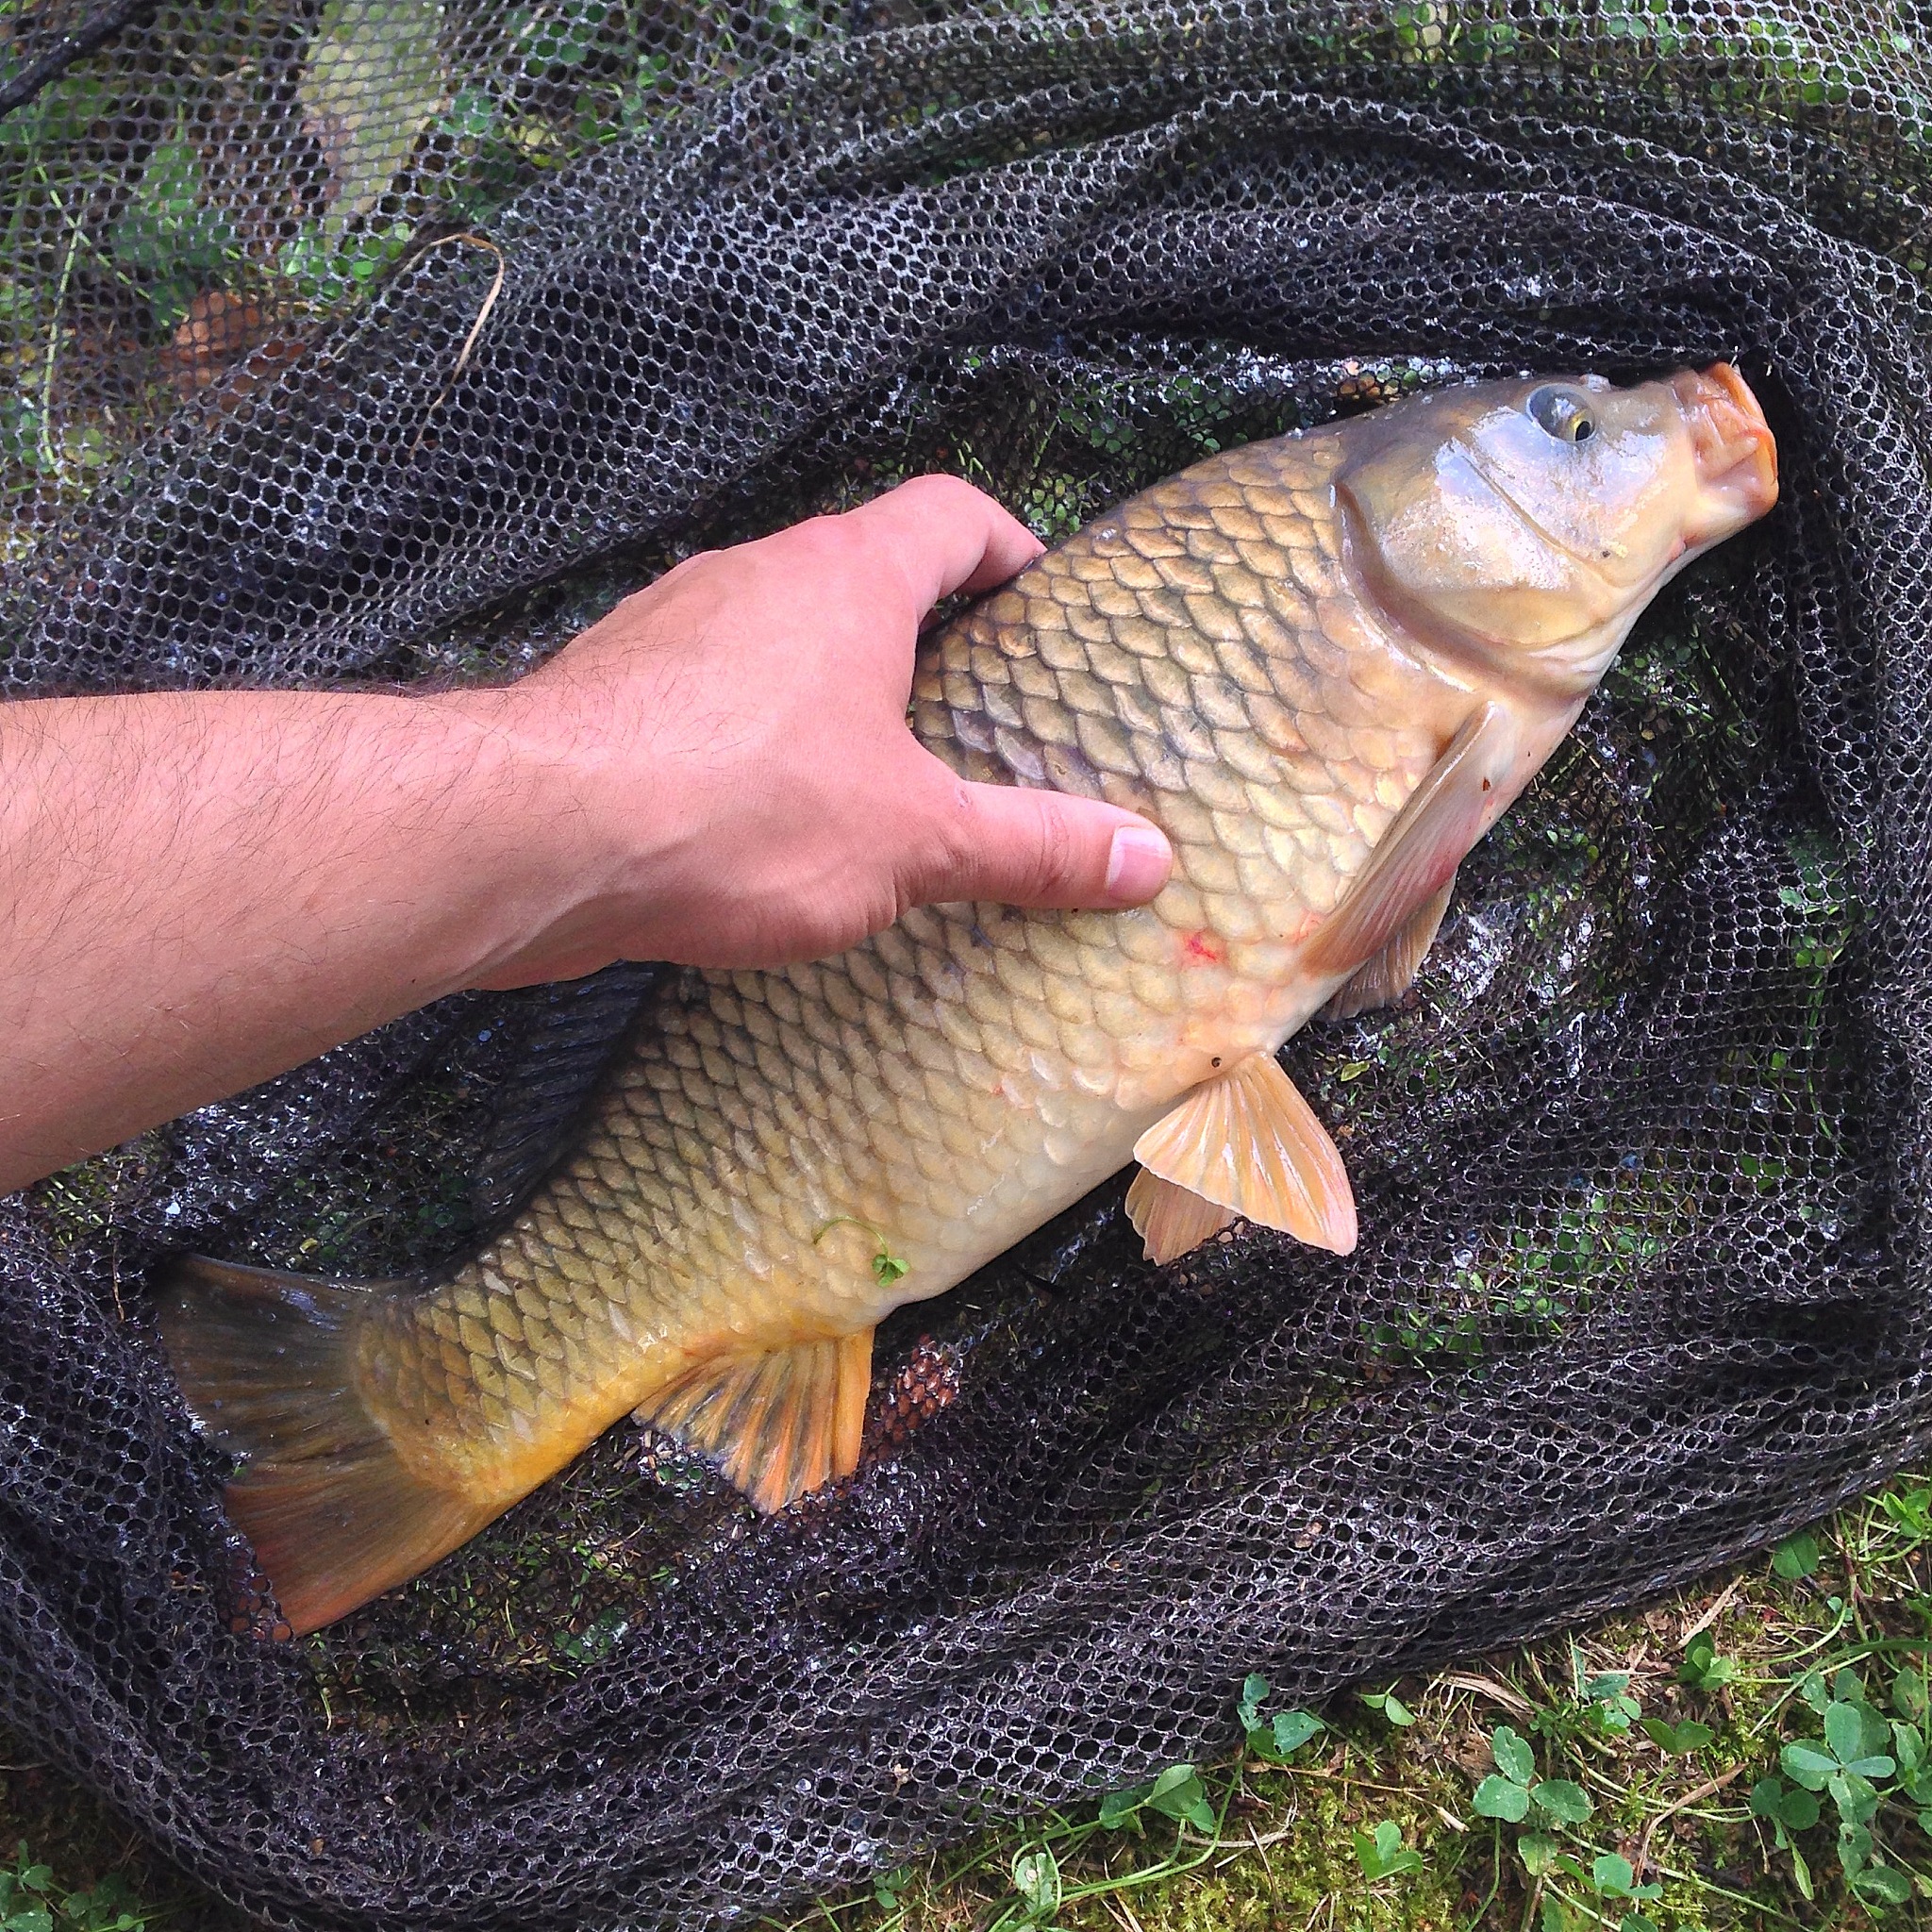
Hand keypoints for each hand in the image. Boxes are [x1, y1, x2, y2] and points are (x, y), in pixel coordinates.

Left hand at [464, 475, 1173, 982]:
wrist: (533, 837)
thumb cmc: (743, 809)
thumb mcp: (914, 838)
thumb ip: (1033, 846)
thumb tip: (1151, 859)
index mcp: (847, 577)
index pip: (952, 514)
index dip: (1008, 547)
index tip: (1041, 603)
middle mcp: (756, 574)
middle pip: (863, 574)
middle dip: (923, 637)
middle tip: (975, 718)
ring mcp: (672, 626)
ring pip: (777, 637)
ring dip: (830, 692)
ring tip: (875, 779)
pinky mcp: (613, 691)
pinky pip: (708, 697)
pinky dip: (752, 738)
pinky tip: (765, 820)